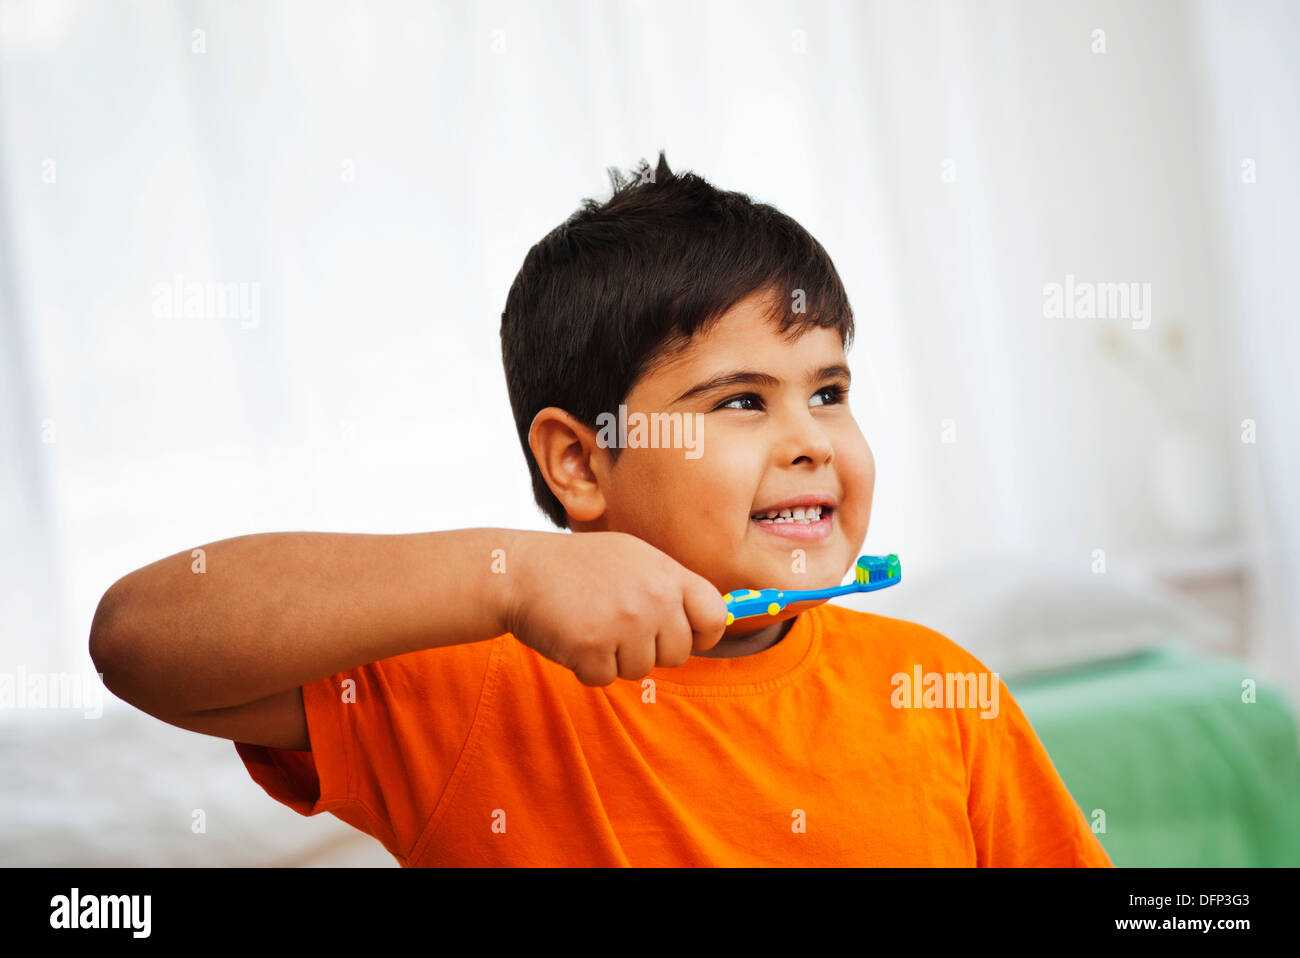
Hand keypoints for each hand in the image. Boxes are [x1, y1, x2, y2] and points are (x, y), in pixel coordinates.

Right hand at [503, 531, 726, 685]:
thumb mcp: (633, 558)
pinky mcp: (593, 648)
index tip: (683, 636)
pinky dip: (588, 667)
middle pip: (678, 654)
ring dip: (616, 658)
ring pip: (641, 670)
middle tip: (619, 628)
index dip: (702, 634)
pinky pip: (605, 679)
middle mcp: (653, 597)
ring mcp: (624, 623)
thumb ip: (670, 587)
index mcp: (666, 572)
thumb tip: (714, 623)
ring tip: (592, 625)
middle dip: (651, 650)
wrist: (518, 571)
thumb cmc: (577, 568)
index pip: (715, 616)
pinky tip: (573, 637)